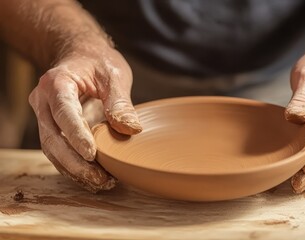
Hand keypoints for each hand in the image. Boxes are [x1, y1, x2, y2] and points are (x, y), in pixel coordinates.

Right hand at [29, 46, 141, 191]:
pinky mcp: (52, 127)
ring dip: (74, 170)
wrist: (80, 56)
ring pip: (52, 150)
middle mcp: (43, 101)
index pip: (64, 113)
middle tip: (100, 178)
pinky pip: (58, 151)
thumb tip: (132, 129)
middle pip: (52, 138)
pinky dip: (74, 167)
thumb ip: (120, 102)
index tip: (92, 155)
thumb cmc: (97, 62)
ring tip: (101, 182)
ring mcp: (45, 116)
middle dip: (75, 163)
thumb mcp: (113, 75)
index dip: (76, 135)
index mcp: (57, 83)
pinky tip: (93, 177)